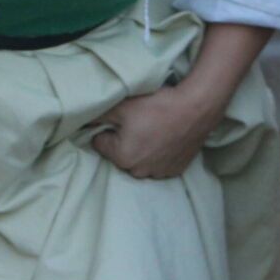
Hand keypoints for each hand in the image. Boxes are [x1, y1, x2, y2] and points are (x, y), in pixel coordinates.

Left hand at [92, 81, 216, 178]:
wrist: (196, 108)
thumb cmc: (157, 106)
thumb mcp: (121, 106)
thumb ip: (98, 115)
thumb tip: (83, 119)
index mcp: (122, 158)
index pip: (100, 142)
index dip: (107, 127)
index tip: (120, 118)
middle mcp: (139, 172)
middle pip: (120, 154)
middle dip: (123, 140)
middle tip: (137, 121)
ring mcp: (160, 173)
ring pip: (140, 160)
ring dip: (142, 148)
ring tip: (152, 128)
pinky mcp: (176, 170)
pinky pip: (159, 163)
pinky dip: (159, 153)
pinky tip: (165, 137)